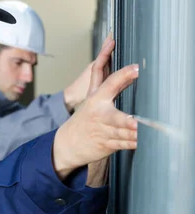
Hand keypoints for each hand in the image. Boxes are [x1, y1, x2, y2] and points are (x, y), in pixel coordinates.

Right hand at [52, 38, 137, 178]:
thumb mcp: (94, 98)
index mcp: (97, 99)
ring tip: (145, 134)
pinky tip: (141, 143)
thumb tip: (134, 70)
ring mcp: (103, 132)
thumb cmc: (86, 117)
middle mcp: (99, 115)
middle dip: (126, 122)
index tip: (137, 68)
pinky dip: (132, 144)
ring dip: (133, 135)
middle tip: (136, 123)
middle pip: (115, 118)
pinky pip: (122, 144)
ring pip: (121, 134)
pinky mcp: (106, 145)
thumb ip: (114, 85)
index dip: (124, 75)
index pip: (111, 83)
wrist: (68, 142)